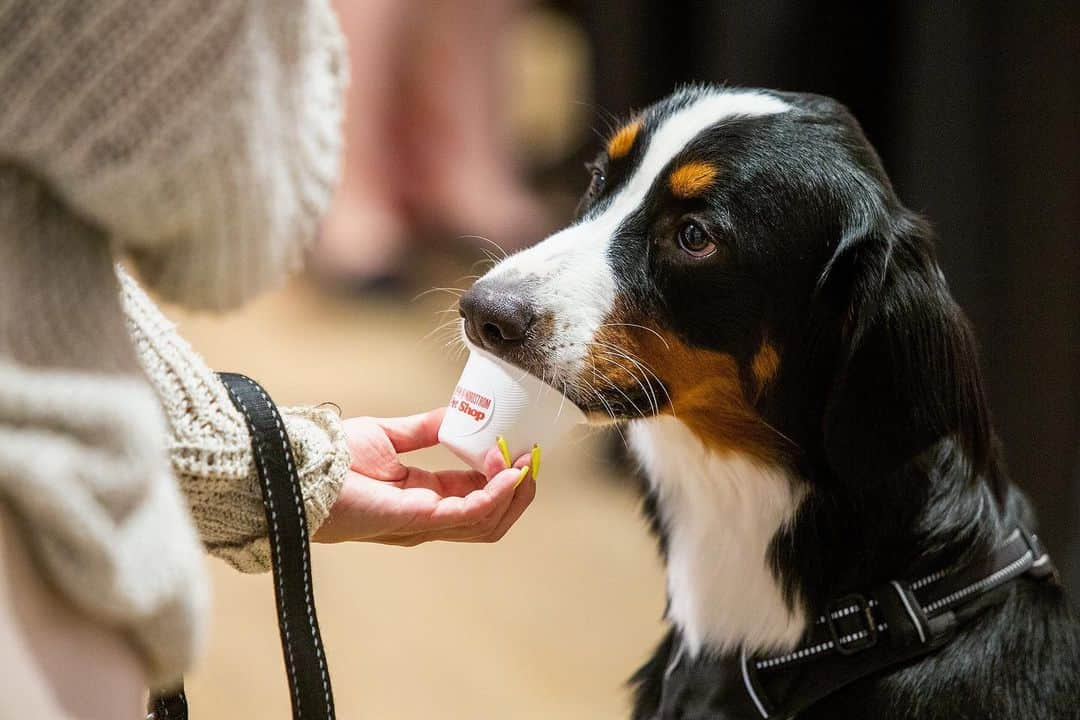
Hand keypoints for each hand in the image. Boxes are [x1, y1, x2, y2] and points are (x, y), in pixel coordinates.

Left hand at [313, 407, 535, 545]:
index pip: (475, 494)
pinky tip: (507, 473)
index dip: (502, 475)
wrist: (301, 468)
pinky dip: (496, 494)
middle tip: (532, 462)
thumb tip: (456, 413)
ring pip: (487, 522)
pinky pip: (470, 513)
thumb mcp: (388, 436)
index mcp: (423, 496)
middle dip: (518, 492)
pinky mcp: (418, 519)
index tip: (519, 450)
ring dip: (513, 493)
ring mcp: (424, 523)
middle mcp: (428, 517)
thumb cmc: (332, 458)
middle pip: (489, 517)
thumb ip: (423, 429)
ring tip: (524, 464)